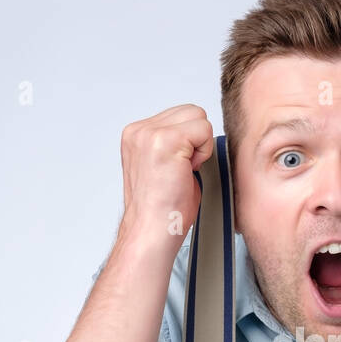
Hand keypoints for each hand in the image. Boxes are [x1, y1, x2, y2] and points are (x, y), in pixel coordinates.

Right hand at [120, 105, 213, 248]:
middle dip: (196, 139)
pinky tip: (189, 171)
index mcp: (136, 135)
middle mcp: (139, 131)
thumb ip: (175, 145)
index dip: (189, 141)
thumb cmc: (161, 210)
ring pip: (198, 116)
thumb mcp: (164, 167)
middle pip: (190, 111)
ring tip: (185, 170)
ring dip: (200, 144)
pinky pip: (203, 129)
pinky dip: (204, 151)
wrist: (151, 230)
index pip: (179, 115)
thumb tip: (197, 136)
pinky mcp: (165, 140)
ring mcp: (149, 133)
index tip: (178, 167)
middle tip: (184, 169)